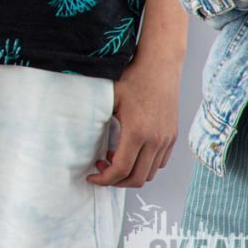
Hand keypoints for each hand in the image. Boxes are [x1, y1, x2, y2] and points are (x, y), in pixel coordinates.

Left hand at [87, 48, 178, 187]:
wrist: (159, 66)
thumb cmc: (132, 78)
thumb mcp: (108, 99)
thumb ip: (96, 120)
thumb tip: (75, 135)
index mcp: (137, 132)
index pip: (121, 169)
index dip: (104, 179)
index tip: (91, 176)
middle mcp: (155, 140)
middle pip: (137, 178)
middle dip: (116, 181)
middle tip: (100, 170)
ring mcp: (166, 139)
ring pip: (150, 173)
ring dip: (131, 174)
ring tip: (113, 160)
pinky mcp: (172, 136)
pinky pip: (160, 162)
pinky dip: (144, 166)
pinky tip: (130, 153)